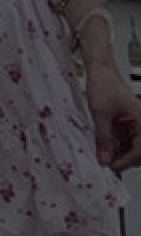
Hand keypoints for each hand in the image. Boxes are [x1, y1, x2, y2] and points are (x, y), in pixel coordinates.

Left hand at [83, 54, 140, 172]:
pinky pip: (122, 141)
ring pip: (128, 148)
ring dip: (117, 153)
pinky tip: (103, 147)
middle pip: (136, 152)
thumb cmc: (104, 83)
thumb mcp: (101, 113)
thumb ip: (104, 138)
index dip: (125, 161)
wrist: (98, 69)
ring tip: (103, 155)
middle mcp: (140, 124)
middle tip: (107, 164)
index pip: (139, 151)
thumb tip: (105, 159)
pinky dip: (114, 145)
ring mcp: (132, 125)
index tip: (112, 167)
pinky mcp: (124, 124)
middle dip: (122, 159)